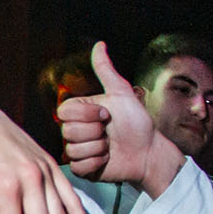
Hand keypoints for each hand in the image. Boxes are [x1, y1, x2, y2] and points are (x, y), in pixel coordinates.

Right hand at [57, 43, 184, 194]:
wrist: (149, 151)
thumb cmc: (137, 122)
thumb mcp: (122, 93)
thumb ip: (106, 71)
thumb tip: (99, 44)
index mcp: (80, 112)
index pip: (64, 111)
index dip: (86, 114)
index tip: (106, 114)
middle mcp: (75, 131)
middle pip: (68, 131)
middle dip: (95, 132)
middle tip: (109, 132)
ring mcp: (78, 150)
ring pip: (73, 149)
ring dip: (98, 148)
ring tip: (110, 146)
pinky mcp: (82, 169)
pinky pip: (78, 166)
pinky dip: (96, 162)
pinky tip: (107, 159)